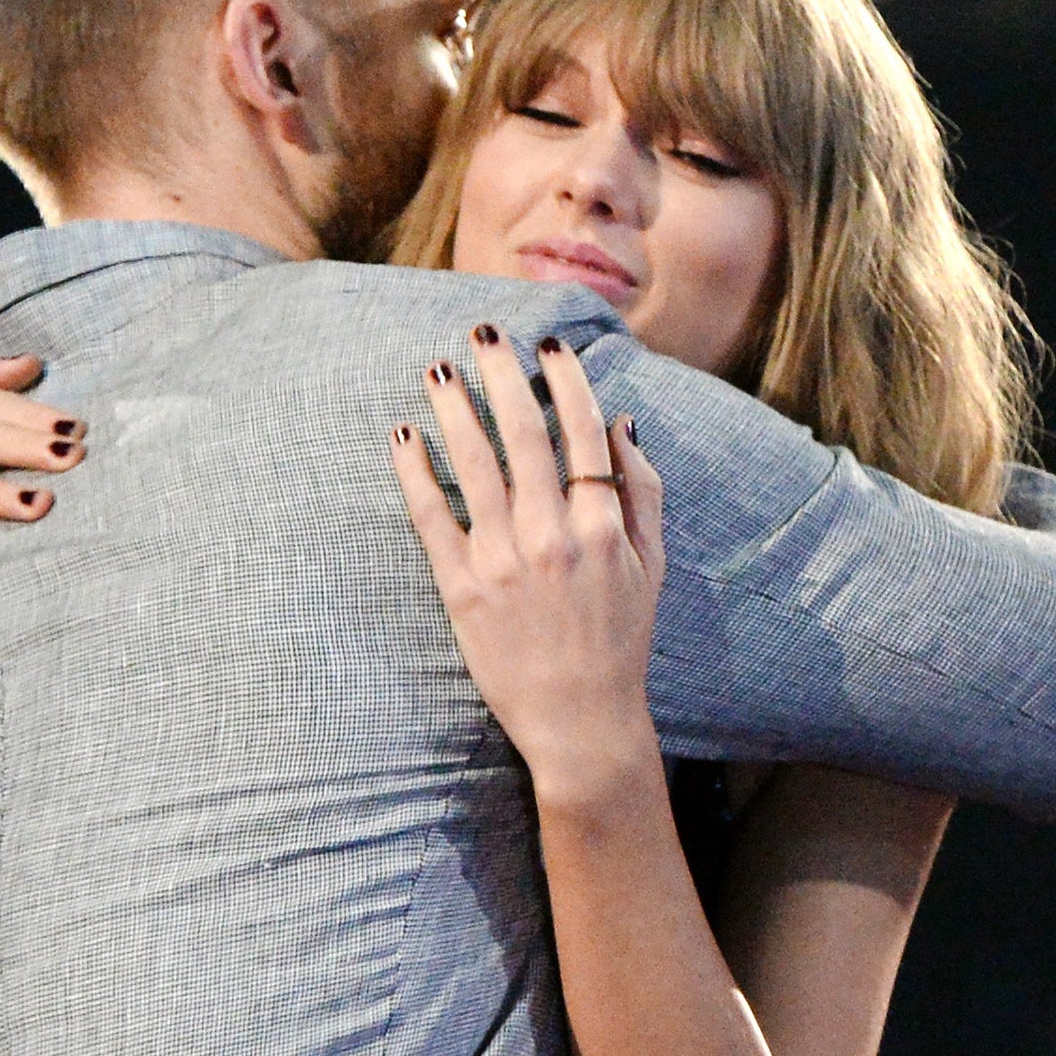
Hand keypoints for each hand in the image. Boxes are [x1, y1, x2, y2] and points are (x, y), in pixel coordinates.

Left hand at [390, 325, 663, 801]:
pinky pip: (431, 516)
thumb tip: (622, 424)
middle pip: (524, 434)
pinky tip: (403, 435)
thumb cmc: (620, 641)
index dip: (564, 382)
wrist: (583, 721)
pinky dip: (415, 471)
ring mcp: (503, 560)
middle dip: (502, 376)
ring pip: (474, 464)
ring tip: (437, 370)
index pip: (582, 432)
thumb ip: (642, 493)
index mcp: (602, 525)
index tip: (547, 347)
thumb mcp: (652, 566)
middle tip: (482, 334)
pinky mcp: (462, 588)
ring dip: (455, 409)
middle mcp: (552, 534)